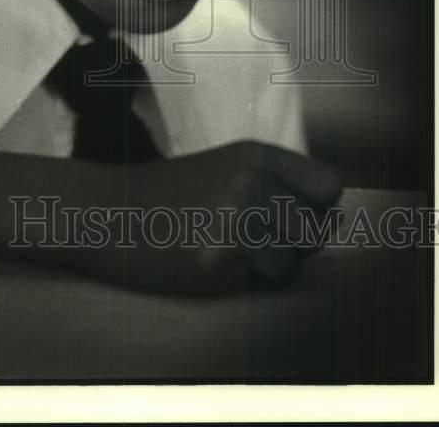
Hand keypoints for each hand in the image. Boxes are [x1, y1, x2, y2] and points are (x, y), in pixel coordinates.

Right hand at [99, 140, 341, 293]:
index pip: (329, 185)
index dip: (318, 207)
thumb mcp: (226, 168)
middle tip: (254, 238)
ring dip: (268, 267)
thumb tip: (330, 219)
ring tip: (227, 249)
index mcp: (255, 155)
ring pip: (292, 263)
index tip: (293, 214)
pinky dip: (239, 280)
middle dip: (294, 242)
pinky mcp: (219, 261)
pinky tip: (207, 261)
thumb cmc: (171, 195)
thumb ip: (275, 184)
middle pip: (317, 229)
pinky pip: (258, 283)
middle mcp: (251, 183)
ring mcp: (236, 222)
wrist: (108, 211)